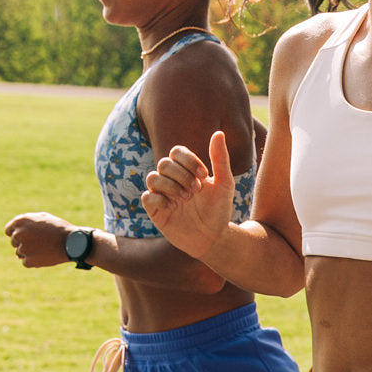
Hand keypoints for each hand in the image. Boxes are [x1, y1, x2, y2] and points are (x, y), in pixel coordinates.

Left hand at [4, 212, 72, 267]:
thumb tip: (14, 231)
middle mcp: (18, 234)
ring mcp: (22, 248)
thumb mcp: (42, 218)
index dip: (17, 234)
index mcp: (19, 221)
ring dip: (29, 253)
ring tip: (44, 249)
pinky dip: (34, 261)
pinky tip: (45, 256)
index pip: (9, 230)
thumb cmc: (58, 228)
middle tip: (40, 243)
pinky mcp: (28, 261)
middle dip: (24, 243)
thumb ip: (26, 222)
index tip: (25, 237)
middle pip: (14, 242)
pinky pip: (26, 262)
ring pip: (19, 253)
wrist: (72, 242)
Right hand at [142, 133, 234, 262]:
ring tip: (185, 199)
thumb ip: (220, 159)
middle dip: (181, 176)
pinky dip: (160, 200)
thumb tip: (219, 133)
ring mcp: (162, 195)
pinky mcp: (155, 211)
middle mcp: (171, 180)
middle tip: (196, 191)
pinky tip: (174, 208)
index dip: (189, 161)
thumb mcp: (224, 184)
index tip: (205, 176)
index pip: (176, 152)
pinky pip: (146, 197)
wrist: (214, 237)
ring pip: (152, 177)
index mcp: (186, 170)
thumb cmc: (219, 210)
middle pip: (164, 163)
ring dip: (171, 187)